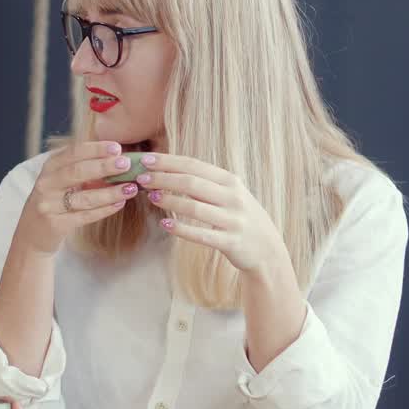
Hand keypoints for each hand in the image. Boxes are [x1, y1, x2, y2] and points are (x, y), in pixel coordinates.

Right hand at [15, 141, 140, 254]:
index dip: (95, 149)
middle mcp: (46, 184)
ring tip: (131, 188)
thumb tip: (115, 158)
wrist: (32, 234)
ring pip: (84, 197)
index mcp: (49, 167)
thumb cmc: (53, 201)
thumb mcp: (60, 180)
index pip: (73, 152)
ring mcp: (48, 205)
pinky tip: (119, 204)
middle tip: (127, 164)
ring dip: (110, 192)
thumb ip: (81, 169)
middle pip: (77, 172)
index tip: (117, 147)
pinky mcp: (55, 224)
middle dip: (104, 167)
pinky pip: (84, 216)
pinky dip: (104, 210)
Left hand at [137, 153, 289, 274]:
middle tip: (140, 178)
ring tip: (150, 196)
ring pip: (195, 208)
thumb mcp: (228, 194)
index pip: (194, 166)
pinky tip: (164, 224)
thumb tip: (168, 170)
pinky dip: (181, 229)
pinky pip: (202, 235)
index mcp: (230, 181)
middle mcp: (233, 197)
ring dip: (169, 201)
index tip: (145, 160)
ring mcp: (233, 220)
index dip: (168, 162)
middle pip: (192, 183)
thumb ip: (204, 182)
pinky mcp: (230, 242)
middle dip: (163, 178)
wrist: (267, 249)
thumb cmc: (239, 216)